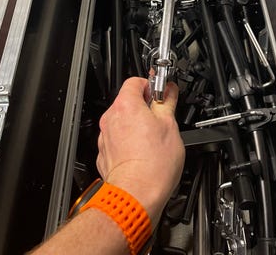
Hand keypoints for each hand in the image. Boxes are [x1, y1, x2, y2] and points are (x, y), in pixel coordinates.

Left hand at [96, 77, 184, 227]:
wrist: (137, 194)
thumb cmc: (153, 164)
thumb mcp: (170, 125)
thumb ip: (167, 102)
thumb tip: (170, 91)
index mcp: (126, 105)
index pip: (136, 81)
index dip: (151, 85)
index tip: (161, 94)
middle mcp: (111, 118)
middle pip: (128, 101)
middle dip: (145, 106)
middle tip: (161, 117)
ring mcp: (106, 136)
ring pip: (123, 121)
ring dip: (137, 125)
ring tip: (154, 139)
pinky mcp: (105, 153)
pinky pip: (117, 139)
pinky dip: (128, 141)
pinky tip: (143, 152)